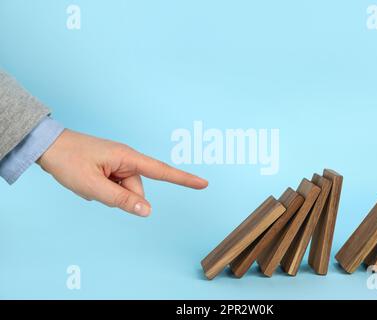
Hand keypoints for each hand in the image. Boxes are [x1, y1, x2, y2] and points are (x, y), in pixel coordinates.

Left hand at [37, 129, 207, 216]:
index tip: (203, 184)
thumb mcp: (93, 186)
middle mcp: (127, 158)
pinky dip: (104, 190)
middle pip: (136, 189)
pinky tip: (88, 182)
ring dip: (109, 194)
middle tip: (94, 188)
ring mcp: (118, 162)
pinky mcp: (111, 166)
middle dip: (119, 197)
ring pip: (125, 190)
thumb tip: (148, 210)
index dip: (183, 179)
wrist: (48, 146)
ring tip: (88, 182)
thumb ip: (121, 200)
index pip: (162, 171)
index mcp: (127, 157)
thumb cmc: (69, 160)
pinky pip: (115, 186)